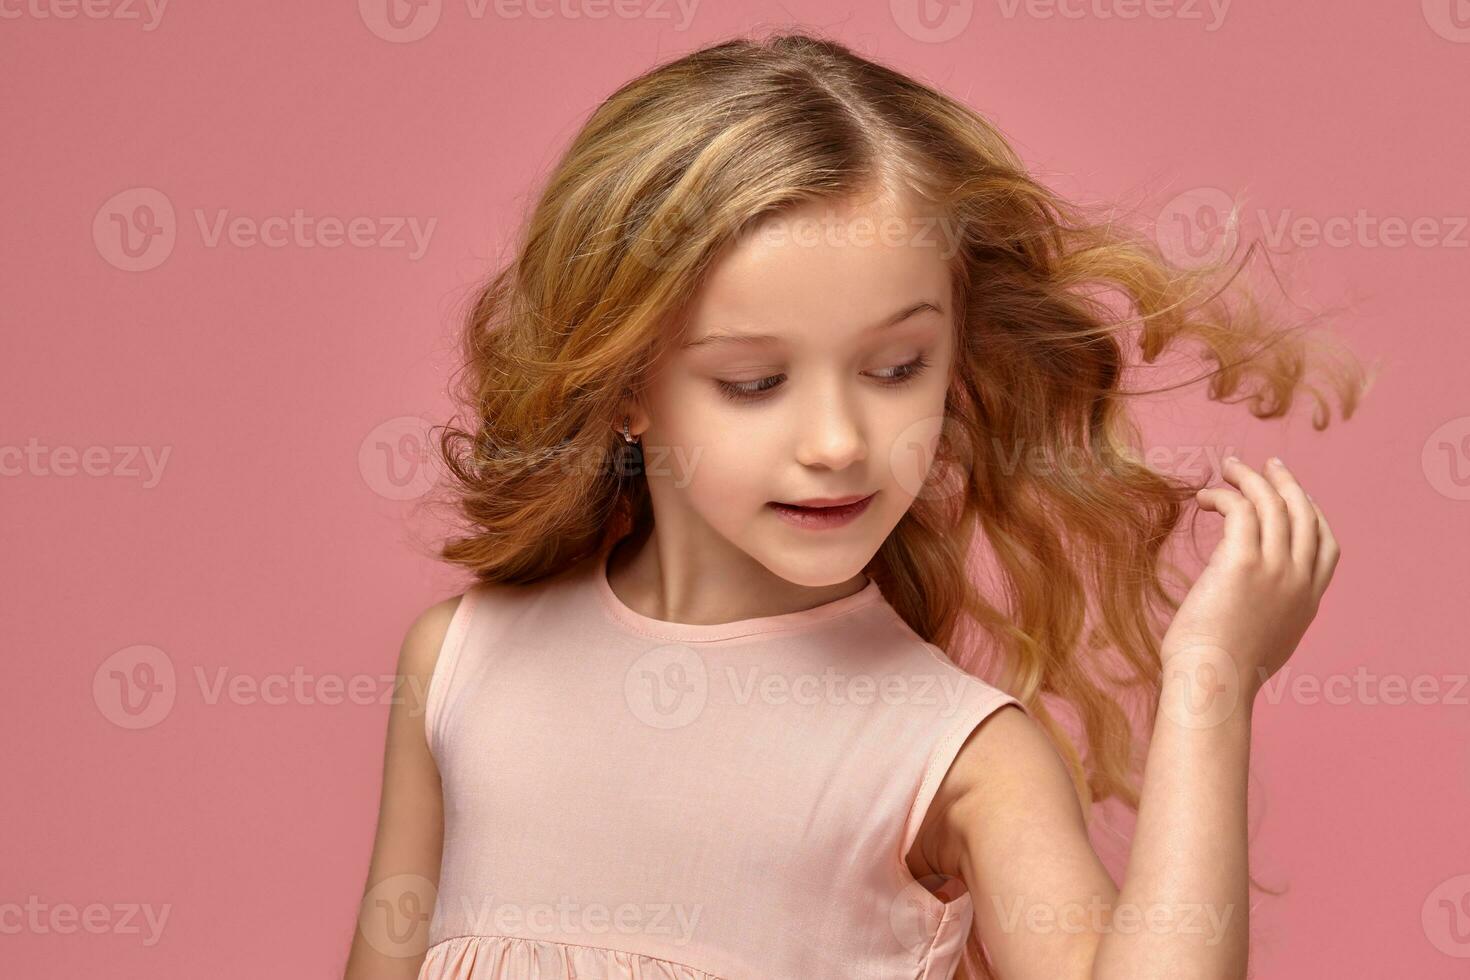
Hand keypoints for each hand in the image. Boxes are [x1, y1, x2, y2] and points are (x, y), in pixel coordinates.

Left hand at [1160, 456, 1339, 703]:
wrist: (1212, 683)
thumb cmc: (1221, 671)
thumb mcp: (1263, 642)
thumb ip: (1268, 615)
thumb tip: (1250, 603)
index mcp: (1307, 601)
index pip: (1326, 545)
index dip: (1310, 512)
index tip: (1291, 494)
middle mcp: (1299, 581)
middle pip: (1304, 513)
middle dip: (1286, 483)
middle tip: (1264, 464)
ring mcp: (1275, 570)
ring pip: (1272, 503)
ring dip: (1250, 478)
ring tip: (1228, 467)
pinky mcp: (1242, 563)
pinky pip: (1240, 510)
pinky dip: (1225, 495)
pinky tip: (1206, 497)